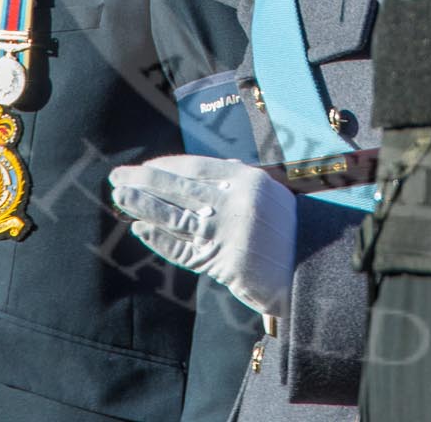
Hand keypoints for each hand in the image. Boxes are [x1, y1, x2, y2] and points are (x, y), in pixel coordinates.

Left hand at [110, 154, 296, 321]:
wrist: (313, 264)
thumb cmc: (288, 227)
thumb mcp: (266, 192)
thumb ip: (233, 180)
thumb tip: (193, 174)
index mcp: (247, 179)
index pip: (196, 167)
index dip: (166, 166)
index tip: (143, 167)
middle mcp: (235, 201)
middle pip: (179, 188)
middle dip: (144, 182)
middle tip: (117, 177)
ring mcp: (228, 232)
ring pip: (176, 215)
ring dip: (144, 206)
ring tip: (120, 197)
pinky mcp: (223, 261)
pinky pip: (183, 248)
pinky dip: (160, 238)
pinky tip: (140, 229)